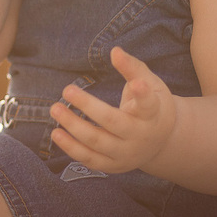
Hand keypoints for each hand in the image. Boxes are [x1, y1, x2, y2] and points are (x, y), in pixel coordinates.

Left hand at [50, 47, 176, 173]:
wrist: (161, 142)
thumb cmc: (151, 105)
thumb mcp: (150, 84)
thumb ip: (132, 67)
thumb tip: (114, 50)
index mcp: (152, 114)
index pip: (148, 104)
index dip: (142, 94)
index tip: (137, 83)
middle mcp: (140, 136)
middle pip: (114, 122)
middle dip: (89, 107)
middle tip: (67, 89)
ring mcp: (127, 154)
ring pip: (98, 142)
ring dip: (74, 127)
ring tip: (55, 109)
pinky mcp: (113, 165)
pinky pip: (90, 159)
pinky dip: (71, 148)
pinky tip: (56, 133)